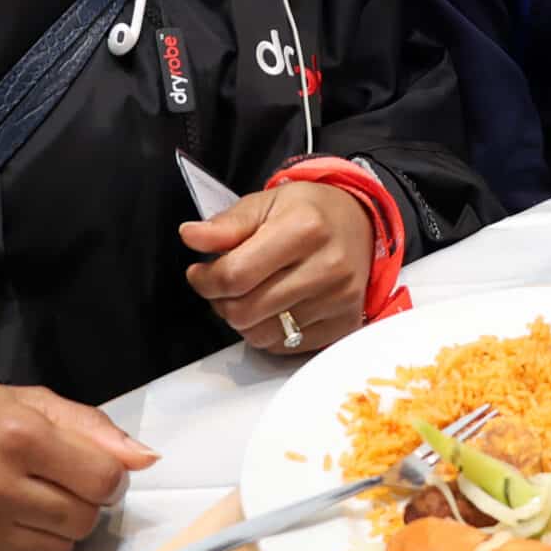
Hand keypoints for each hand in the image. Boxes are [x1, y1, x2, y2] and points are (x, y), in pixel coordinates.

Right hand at [0, 384, 155, 550]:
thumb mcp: (33, 403)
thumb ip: (93, 429)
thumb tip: (146, 459)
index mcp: (18, 435)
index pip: (103, 480)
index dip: (106, 478)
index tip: (89, 472)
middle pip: (81, 521)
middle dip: (79, 506)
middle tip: (52, 488)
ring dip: (51, 535)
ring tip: (24, 507)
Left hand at [182, 182, 371, 355]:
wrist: (359, 223)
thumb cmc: (309, 212)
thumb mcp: (266, 203)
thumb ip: (227, 224)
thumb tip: (191, 237)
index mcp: (305, 228)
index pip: (235, 275)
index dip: (205, 280)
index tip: (200, 273)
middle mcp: (328, 266)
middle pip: (245, 311)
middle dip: (221, 301)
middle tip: (224, 285)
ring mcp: (339, 299)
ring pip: (261, 335)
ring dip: (243, 320)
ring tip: (250, 295)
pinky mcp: (344, 324)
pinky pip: (286, 347)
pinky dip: (270, 333)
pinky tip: (275, 308)